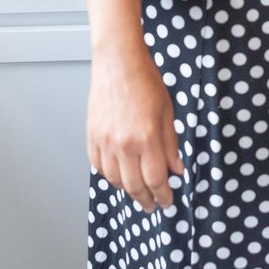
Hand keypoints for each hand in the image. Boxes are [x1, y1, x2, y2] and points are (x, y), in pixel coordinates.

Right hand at [86, 42, 183, 211]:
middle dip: (145, 200)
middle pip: (134, 186)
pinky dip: (109, 176)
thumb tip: (177, 170)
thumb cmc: (145, 81)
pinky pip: (99, 167)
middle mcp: (124, 145)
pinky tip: (119, 176)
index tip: (168, 201)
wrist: (118, 62)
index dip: (163, 195)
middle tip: (152, 205)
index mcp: (147, 138)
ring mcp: (104, 142)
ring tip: (137, 192)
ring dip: (127, 190)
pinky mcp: (91, 137)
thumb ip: (171, 144)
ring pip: (114, 180)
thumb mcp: (167, 112)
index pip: (156, 180)